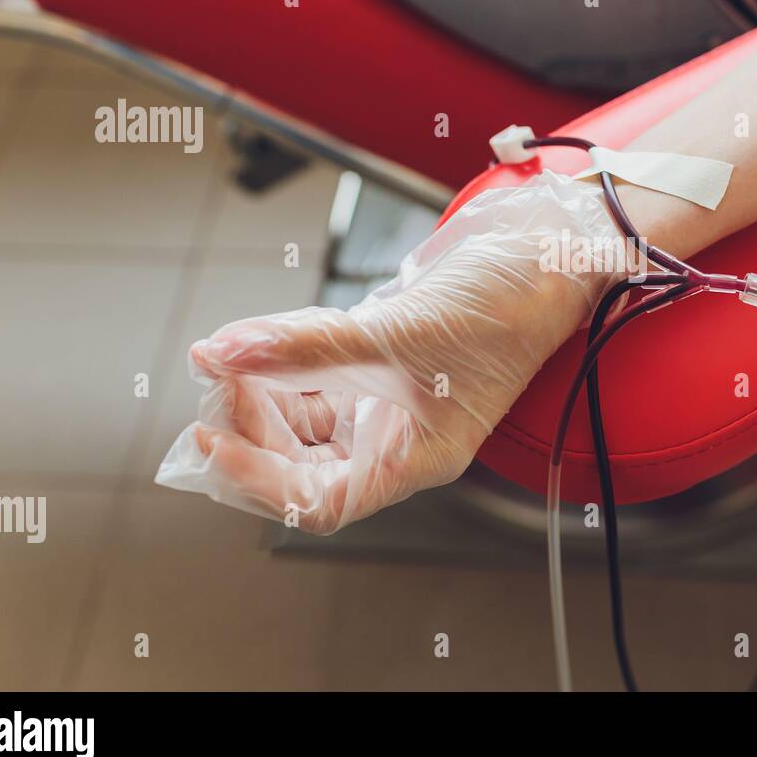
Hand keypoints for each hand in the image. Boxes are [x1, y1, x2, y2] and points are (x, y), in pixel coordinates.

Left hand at [156, 172, 624, 533]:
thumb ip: (305, 343)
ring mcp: (389, 404)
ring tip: (230, 356)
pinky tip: (261, 340)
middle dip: (251, 430)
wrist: (546, 255)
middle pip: (301, 466)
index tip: (210, 439)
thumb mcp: (397, 331)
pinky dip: (283, 363)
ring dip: (261, 395)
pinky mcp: (383, 367)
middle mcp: (399, 440)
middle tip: (216, 380)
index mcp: (416, 459)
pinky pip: (317, 378)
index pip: (319, 501)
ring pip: (303, 421)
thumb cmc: (505, 308)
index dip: (258, 482)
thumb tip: (221, 352)